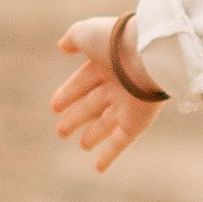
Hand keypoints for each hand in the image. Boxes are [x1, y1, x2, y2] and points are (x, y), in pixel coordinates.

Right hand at [51, 17, 161, 173]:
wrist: (147, 55)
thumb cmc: (115, 43)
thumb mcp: (87, 33)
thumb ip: (74, 38)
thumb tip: (62, 46)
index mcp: (106, 64)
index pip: (83, 82)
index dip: (68, 93)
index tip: (54, 107)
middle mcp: (117, 85)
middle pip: (93, 105)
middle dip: (77, 117)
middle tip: (61, 130)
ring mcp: (128, 105)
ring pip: (106, 124)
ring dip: (93, 135)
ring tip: (81, 144)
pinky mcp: (137, 123)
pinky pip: (120, 142)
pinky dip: (109, 155)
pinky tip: (98, 168)